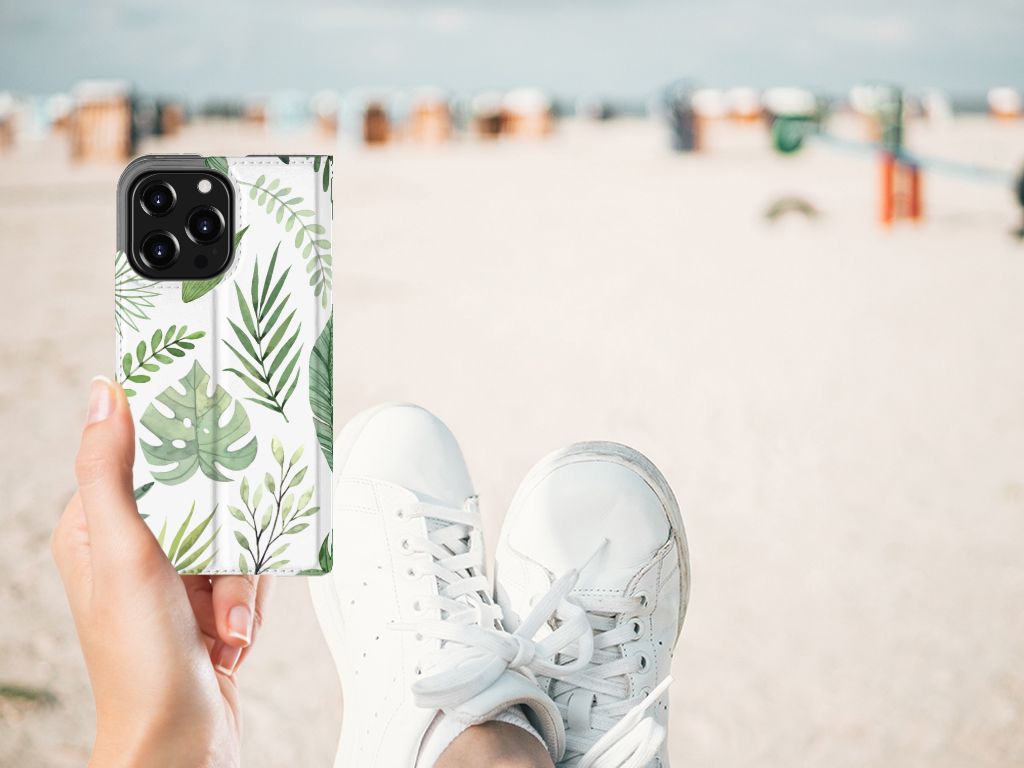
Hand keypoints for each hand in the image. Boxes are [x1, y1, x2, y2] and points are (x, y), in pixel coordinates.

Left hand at [52, 377, 271, 767]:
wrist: (180, 742)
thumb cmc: (142, 660)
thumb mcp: (125, 553)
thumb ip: (110, 472)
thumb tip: (104, 395)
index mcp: (96, 528)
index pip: (142, 458)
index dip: (181, 447)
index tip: (213, 433)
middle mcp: (133, 549)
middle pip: (203, 498)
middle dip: (226, 539)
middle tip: (222, 565)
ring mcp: (172, 578)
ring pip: (233, 536)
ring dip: (240, 583)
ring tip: (225, 621)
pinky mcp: (206, 602)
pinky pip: (248, 573)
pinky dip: (249, 603)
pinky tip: (232, 635)